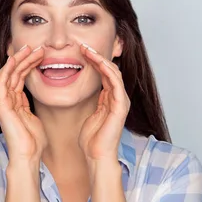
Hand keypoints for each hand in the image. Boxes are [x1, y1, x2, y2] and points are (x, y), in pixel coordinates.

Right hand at [0, 45, 46, 164]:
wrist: (28, 155)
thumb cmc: (33, 142)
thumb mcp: (35, 117)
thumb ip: (31, 106)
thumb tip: (35, 97)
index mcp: (15, 103)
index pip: (20, 78)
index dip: (29, 64)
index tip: (40, 55)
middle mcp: (7, 100)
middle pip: (14, 73)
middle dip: (25, 58)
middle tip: (37, 47)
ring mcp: (3, 102)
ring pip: (9, 73)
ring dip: (19, 59)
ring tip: (30, 48)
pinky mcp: (2, 104)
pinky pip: (3, 81)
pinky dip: (9, 68)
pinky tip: (17, 58)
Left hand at [78, 44, 130, 163]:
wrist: (97, 155)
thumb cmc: (91, 140)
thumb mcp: (90, 114)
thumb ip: (92, 102)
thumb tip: (85, 91)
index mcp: (111, 99)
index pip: (104, 74)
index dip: (94, 61)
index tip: (80, 51)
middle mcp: (118, 98)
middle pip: (110, 70)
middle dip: (97, 56)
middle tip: (82, 46)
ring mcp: (121, 101)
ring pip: (113, 72)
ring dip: (100, 60)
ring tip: (87, 50)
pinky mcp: (120, 106)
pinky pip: (115, 82)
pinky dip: (106, 70)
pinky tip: (97, 62)